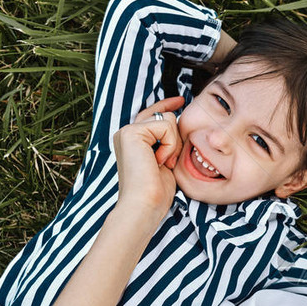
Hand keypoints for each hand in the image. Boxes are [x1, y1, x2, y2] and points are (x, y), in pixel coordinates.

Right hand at [112, 97, 183, 220]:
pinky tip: (159, 161)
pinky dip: (170, 146)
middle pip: (164, 116)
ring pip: (167, 120)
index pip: (152, 115)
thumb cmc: (157, 191)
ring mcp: (126, 131)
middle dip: (176, 140)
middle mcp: (126, 133)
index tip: (180, 100)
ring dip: (174, 145)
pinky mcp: (131, 132)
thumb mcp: (166, 161)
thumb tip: (177, 122)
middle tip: (169, 162)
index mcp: (133, 141)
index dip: (166, 105)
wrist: (145, 205)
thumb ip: (168, 141)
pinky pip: (166, 127)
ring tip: (163, 164)